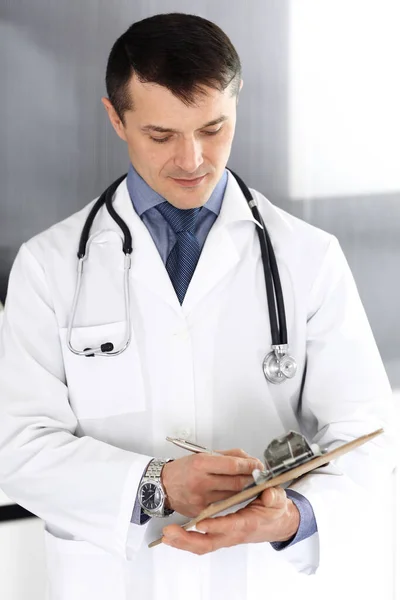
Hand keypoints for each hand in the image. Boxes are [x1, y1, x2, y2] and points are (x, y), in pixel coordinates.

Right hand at [161, 449, 263, 517]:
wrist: (163, 486)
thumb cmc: (184, 469)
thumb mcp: (202, 455)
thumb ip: (227, 456)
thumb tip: (249, 460)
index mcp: (201, 463)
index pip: (233, 465)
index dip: (250, 466)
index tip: (258, 465)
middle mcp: (201, 481)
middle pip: (236, 483)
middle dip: (252, 479)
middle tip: (260, 476)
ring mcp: (201, 499)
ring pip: (233, 496)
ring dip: (244, 490)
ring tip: (250, 484)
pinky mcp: (201, 512)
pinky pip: (223, 506)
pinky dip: (232, 500)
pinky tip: (235, 495)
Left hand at [162, 486, 299, 553]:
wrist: (275, 523)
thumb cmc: (274, 511)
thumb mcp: (278, 501)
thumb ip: (274, 497)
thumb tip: (269, 493)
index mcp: (247, 523)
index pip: (230, 526)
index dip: (216, 525)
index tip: (202, 522)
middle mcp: (233, 533)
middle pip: (208, 543)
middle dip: (188, 540)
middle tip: (170, 533)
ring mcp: (224, 536)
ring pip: (201, 545)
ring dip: (182, 542)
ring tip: (166, 535)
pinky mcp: (219, 535)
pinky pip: (200, 542)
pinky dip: (185, 540)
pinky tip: (172, 536)